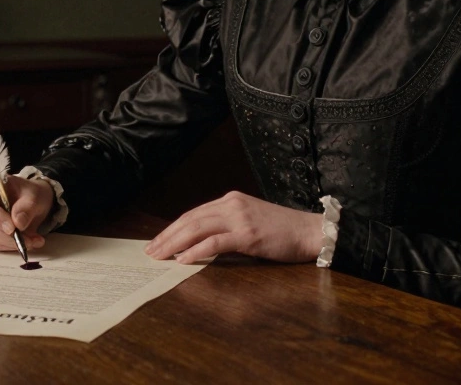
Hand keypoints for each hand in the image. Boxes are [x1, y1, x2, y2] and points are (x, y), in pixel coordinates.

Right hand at [0, 171, 54, 251]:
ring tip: (32, 242)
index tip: (12, 228)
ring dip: (8, 243)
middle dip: (5, 236)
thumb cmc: (27, 193)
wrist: (28, 200)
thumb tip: (18, 223)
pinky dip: (5, 247)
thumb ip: (27, 207)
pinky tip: (22, 244)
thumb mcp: (34, 195)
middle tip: (29, 241)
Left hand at [144, 191, 322, 263]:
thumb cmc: (282, 231)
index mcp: (231, 200)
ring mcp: (240, 218)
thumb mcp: (250, 221)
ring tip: (160, 256)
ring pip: (197, 228)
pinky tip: (183, 259)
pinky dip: (196, 250)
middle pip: (190, 219)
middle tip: (150, 250)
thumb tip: (200, 244)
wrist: (310, 231)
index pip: (193, 213)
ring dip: (174, 243)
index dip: (173, 228)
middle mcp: (232, 204)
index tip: (157, 241)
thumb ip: (228, 227)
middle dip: (167, 236)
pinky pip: (215, 242)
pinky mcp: (248, 234)